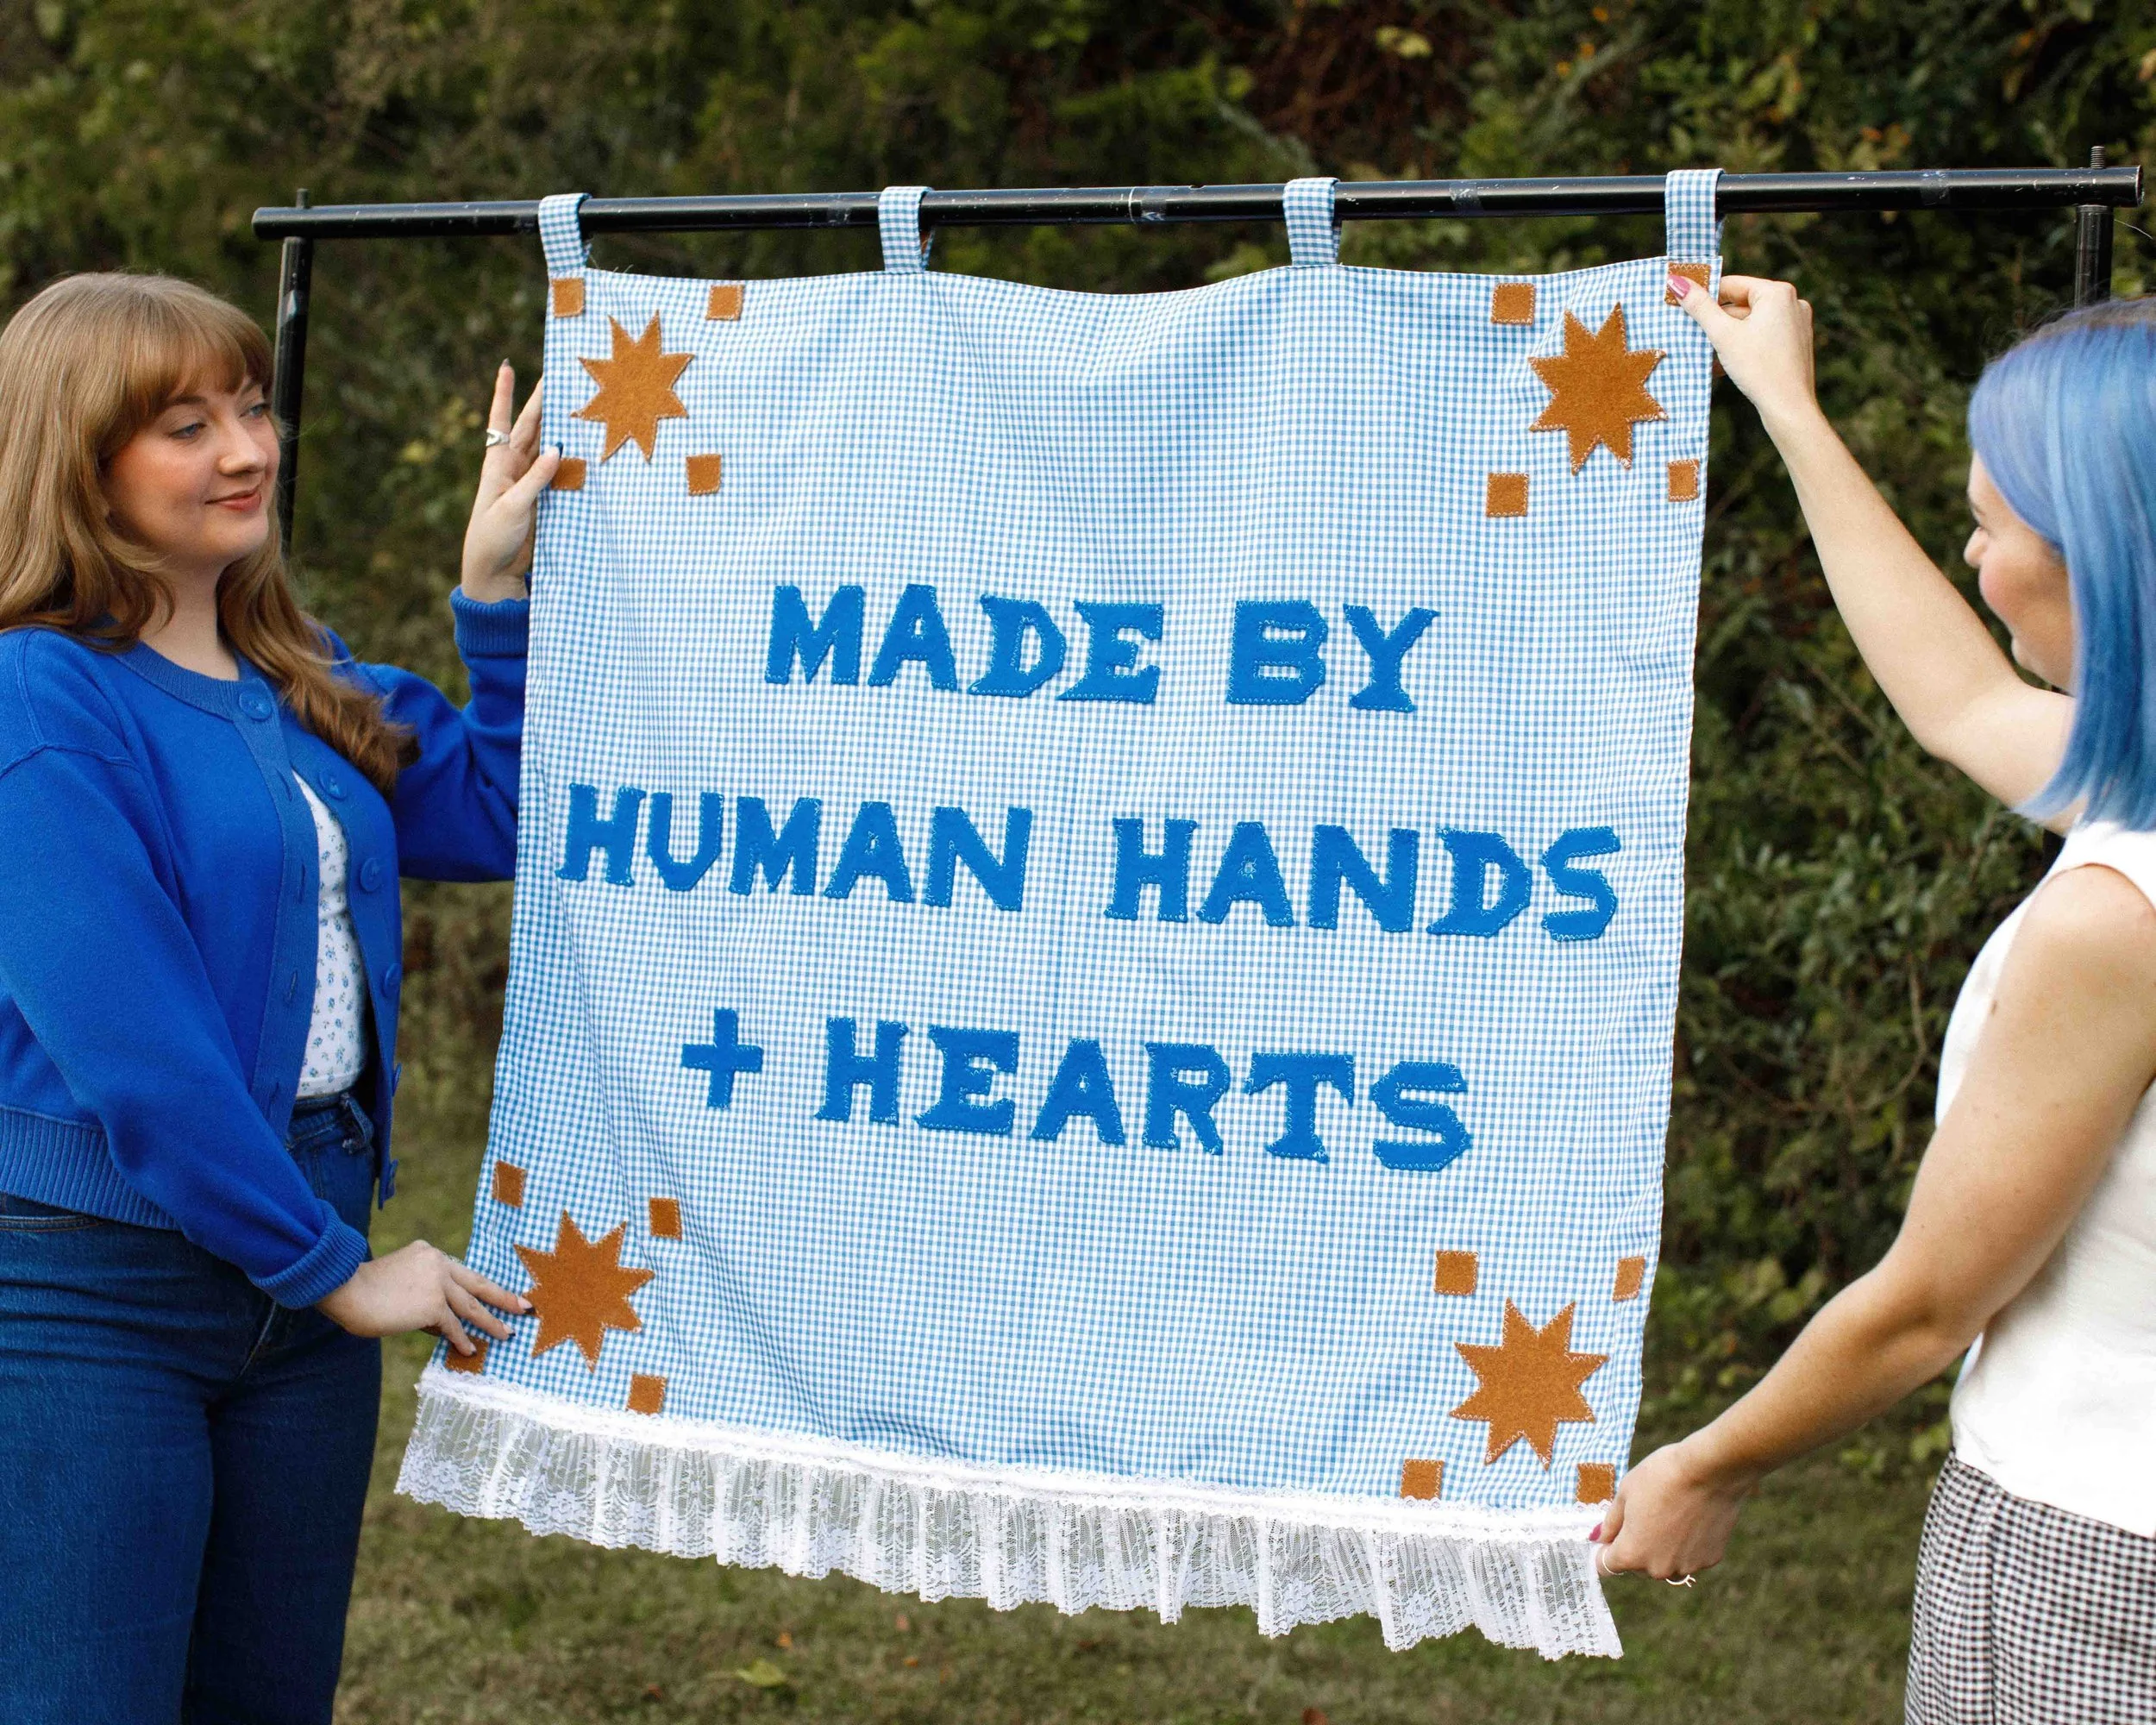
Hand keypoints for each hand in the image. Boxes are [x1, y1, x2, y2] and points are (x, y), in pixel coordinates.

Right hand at [316, 1238, 528, 1356]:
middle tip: (525, 1306)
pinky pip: (453, 1326)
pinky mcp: (433, 1305)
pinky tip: (471, 1350)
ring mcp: (438, 1283)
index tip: (497, 1293)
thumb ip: (424, 1300)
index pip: (461, 1274)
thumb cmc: (362, 1291)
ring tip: (507, 1334)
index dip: (480, 1287)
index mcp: (430, 1254)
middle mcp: (438, 1264)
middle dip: (504, 1297)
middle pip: (479, 1284)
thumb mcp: (398, 1285)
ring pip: (472, 1307)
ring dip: (492, 1323)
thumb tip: (445, 1327)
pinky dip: (463, 1340)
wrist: (344, 1288)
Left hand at [460, 362, 558, 601]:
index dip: (504, 394)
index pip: (501, 421)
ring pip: (546, 447)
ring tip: (577, 405)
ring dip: (559, 427)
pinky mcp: (542, 499)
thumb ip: (535, 479)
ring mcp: (529, 483)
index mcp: (498, 465)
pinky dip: (570, 459)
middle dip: (542, 402)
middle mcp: (513, 468)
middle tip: (558, 376)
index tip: (506, 366)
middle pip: (531, 428)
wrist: (493, 572)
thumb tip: (557, 448)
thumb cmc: (492, 538)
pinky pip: (558, 473)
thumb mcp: (511, 507)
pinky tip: (584, 446)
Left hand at [1591, 1436, 1754, 1583]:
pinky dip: (1686, 1544)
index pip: (1606, 1566)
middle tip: (1642, 1515)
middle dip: (1634, 1546)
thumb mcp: (1625, 1493)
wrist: (1709, 1470)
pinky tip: (1690, 1519)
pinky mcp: (1710, 1560)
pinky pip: (1689, 1557)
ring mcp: (1686, 1567)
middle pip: (1636, 1566)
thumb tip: (1599, 1538)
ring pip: (1664, 1563)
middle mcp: (1658, 1569)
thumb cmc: (1661, 1477)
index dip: (1604, 1550)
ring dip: (1661, 1548)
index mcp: (1631, 1554)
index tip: (1610, 1533)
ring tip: (1668, 1514)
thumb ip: (1610, 1522)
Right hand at [1669, 272, 1819, 433]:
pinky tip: (1726, 364)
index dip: (1706, 297)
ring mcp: (1797, 323)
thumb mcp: (1723, 335)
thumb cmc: (1758, 368)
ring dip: (1727, 337)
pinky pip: (1763, 337)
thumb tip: (1676, 281)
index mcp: (1778, 292)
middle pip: (1742, 305)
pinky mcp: (1796, 343)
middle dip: (1717, 322)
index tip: (1685, 309)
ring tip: (1707, 355)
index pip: (1732, 285)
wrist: (1789, 407)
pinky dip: (1744, 346)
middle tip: (1694, 337)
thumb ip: (1699, 307)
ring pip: (1751, 323)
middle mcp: (1793, 302)